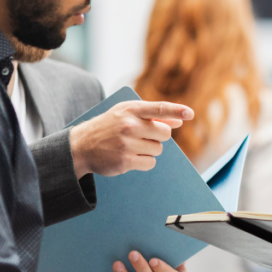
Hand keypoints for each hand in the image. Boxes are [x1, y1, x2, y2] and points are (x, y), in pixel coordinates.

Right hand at [70, 100, 194, 178]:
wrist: (82, 145)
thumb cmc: (110, 126)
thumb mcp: (127, 114)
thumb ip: (154, 116)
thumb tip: (180, 120)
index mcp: (131, 110)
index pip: (159, 108)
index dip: (176, 110)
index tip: (190, 113)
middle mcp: (129, 125)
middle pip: (164, 134)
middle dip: (158, 137)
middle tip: (143, 136)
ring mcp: (126, 144)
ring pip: (158, 150)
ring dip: (150, 150)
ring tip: (132, 146)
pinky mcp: (125, 161)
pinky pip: (150, 163)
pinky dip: (144, 161)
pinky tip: (130, 156)